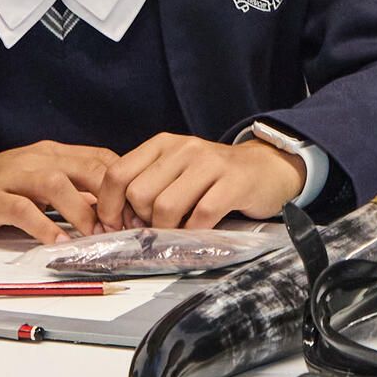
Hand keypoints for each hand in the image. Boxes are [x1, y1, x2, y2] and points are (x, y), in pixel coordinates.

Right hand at [0, 142, 119, 241]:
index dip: (125, 184)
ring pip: (57, 184)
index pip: (102, 159)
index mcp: (54, 154)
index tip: (139, 211)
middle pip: (87, 168)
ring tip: (96, 235)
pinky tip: (58, 243)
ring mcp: (14, 177)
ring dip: (82, 211)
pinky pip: (22, 210)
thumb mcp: (40, 184)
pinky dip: (44, 226)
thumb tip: (110, 212)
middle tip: (125, 227)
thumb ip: (73, 193)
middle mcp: (38, 159)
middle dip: (112, 197)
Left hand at [99, 132, 305, 229]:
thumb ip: (146, 187)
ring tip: (178, 230)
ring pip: (165, 207)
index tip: (116, 226)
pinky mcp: (233, 182)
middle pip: (139, 194)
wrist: (266, 168)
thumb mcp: (176, 170)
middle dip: (143, 220)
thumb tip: (112, 222)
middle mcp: (184, 148)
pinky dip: (193, 233)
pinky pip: (200, 216)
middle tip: (156, 227)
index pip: (117, 173)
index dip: (109, 206)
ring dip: (167, 230)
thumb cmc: (214, 177)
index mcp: (163, 144)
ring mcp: (210, 163)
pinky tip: (198, 231)